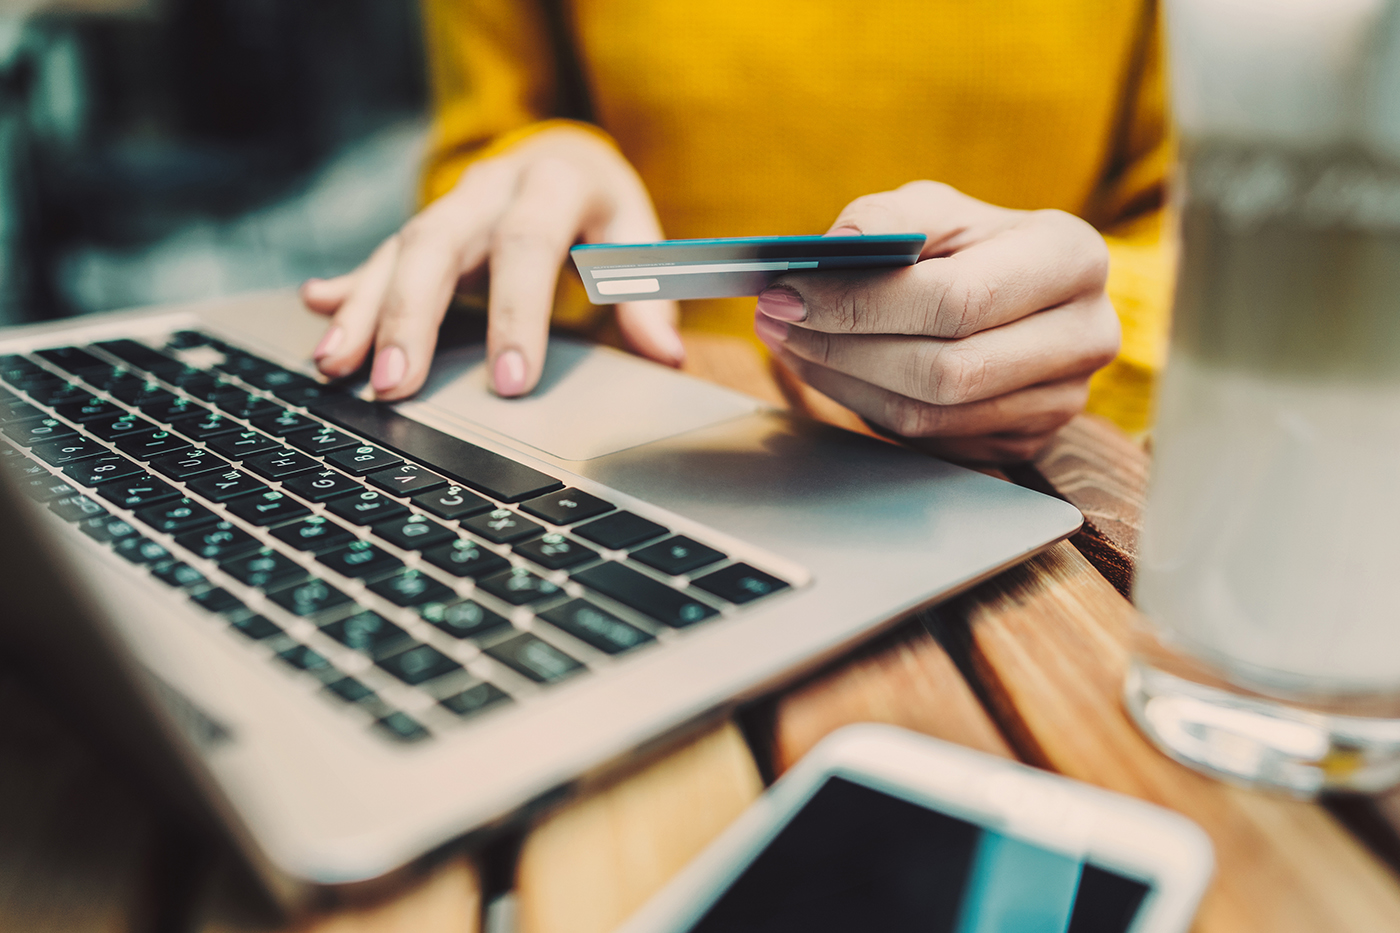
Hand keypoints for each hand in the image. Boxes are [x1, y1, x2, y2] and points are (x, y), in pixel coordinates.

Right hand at [301, 125, 683, 399]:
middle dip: (411, 316)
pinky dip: (349, 288)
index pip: (527, 246)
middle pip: (439, 243)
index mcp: (552, 183)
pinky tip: (318, 312)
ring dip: (363, 310)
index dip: (516, 313)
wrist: (565, 153)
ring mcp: (450, 204)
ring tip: (335, 366)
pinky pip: (379, 255)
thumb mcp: (637, 238)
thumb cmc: (604, 207)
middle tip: (395, 384)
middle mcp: (491, 186)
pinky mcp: (425, 227)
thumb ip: (647, 294)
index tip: (510, 381)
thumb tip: (666, 353)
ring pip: (398, 250)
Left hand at [754, 181, 1119, 461]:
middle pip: (944, 370)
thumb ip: (888, 217)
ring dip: (841, 379)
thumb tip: (836, 247)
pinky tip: (826, 367)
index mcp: (1072, 258)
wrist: (1015, 295)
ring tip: (788, 340)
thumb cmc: (970, 245)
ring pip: (929, 415)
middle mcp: (1085, 335)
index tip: (788, 290)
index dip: (862, 303)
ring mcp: (1061, 400)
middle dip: (843, 345)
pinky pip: (927, 441)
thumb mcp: (936, 208)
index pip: (957, 299)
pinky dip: (861, 404)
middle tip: (774, 319)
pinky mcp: (1024, 442)